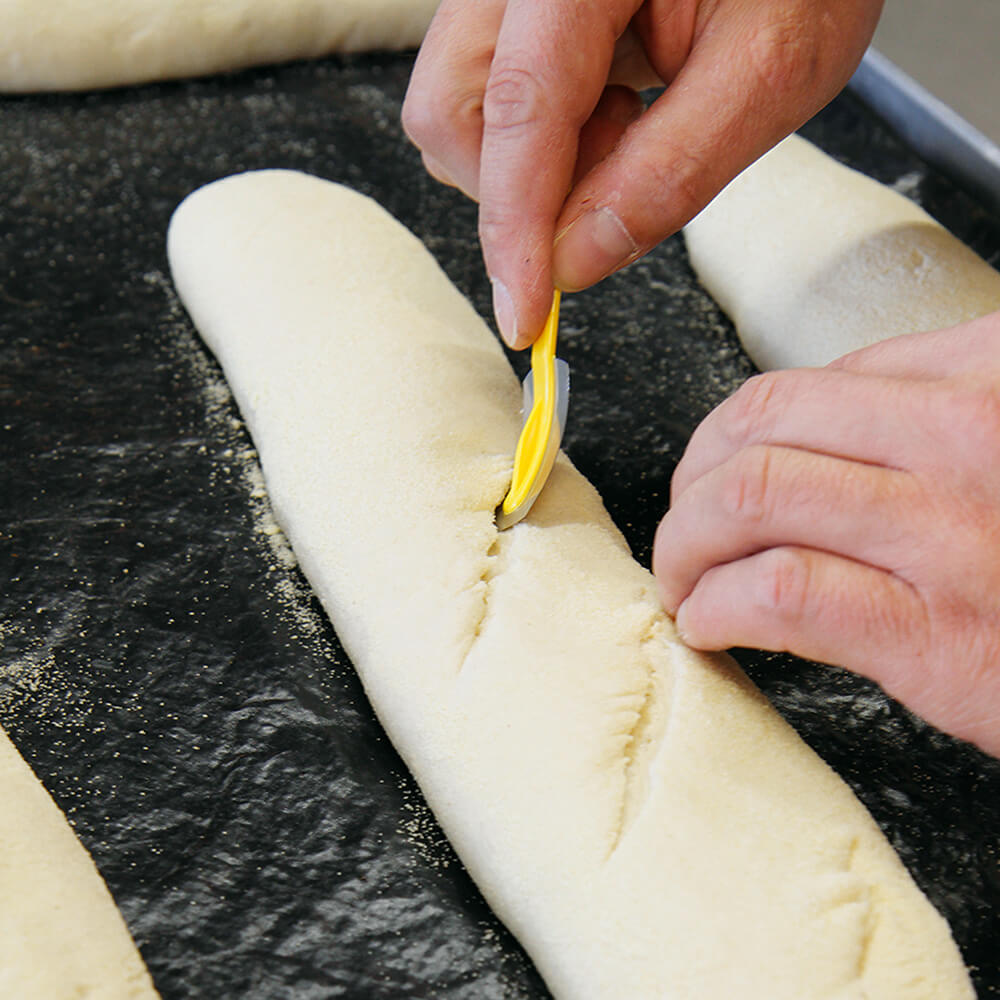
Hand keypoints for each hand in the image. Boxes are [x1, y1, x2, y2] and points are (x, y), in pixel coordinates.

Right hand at [402, 0, 882, 346]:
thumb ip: (669, 171)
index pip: (519, 108)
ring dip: (535, 166)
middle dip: (517, 189)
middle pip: (451, 111)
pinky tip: (610, 115)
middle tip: (614, 182)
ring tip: (626, 131)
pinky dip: (546, 142)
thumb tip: (575, 262)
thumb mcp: (769, 68)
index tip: (525, 316)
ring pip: (463, 114)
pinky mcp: (521, 18)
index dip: (515, 228)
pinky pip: (493, 102)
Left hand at [653, 312, 999, 755]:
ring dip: (686, 541)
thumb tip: (809, 434)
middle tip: (685, 521)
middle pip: (764, 422)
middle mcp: (970, 436)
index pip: (815, 382)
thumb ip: (934, 422)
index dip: (737, 432)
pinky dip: (717, 606)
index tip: (717, 471)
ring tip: (683, 577)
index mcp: (989, 376)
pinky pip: (779, 590)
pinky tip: (709, 623)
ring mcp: (950, 531)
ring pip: (753, 495)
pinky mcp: (935, 632)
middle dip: (694, 476)